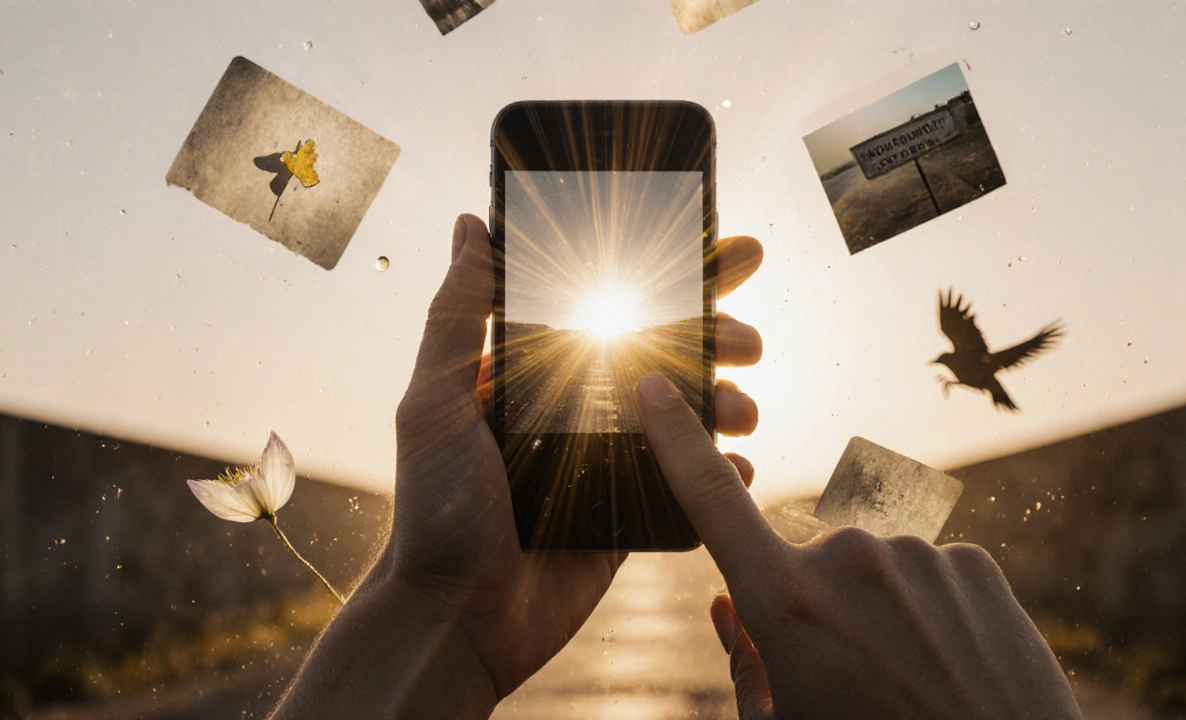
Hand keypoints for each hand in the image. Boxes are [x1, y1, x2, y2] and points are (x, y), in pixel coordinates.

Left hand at [272, 214, 763, 718]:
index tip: (721, 248)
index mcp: (537, 375)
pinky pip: (688, 484)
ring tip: (743, 407)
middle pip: (662, 356)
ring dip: (725, 403)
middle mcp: (578, 409)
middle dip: (716, 336)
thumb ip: (457, 317)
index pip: (608, 307)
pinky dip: (722, 472)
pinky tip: (743, 464)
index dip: (667, 277)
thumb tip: (470, 227)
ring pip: (685, 417)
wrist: (456, 617)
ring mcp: (609, 462)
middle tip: (750, 337)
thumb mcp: (434, 403)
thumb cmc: (435, 509)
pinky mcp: (632, 515)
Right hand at [634, 374, 1082, 719]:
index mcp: (786, 602)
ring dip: (879, 612)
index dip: (676, 438)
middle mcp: (848, 560)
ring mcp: (917, 555)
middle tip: (855, 679)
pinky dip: (928, 613)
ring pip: (872, 573)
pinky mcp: (973, 562)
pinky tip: (951, 664)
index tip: (655, 384)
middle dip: (818, 607)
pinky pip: (927, 575)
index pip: (711, 501)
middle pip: (808, 565)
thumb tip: (725, 604)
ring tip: (913, 682)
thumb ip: (745, 661)